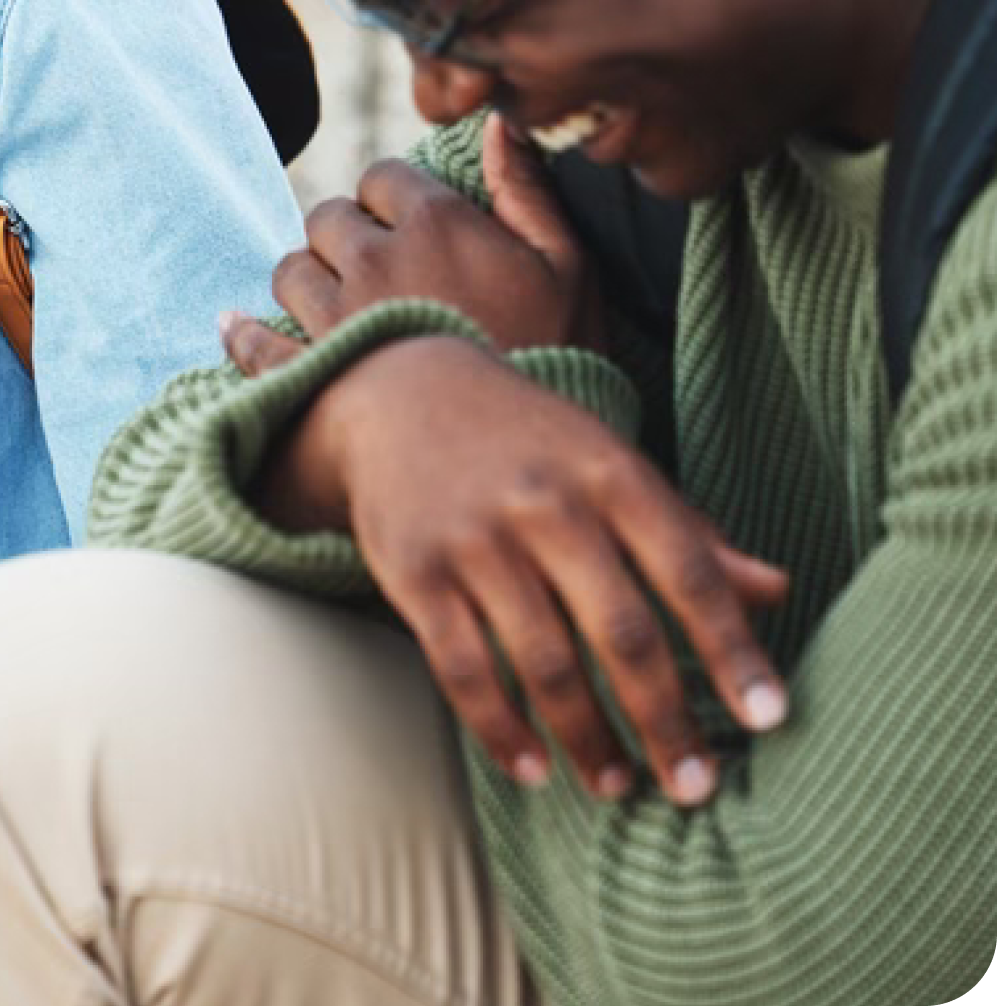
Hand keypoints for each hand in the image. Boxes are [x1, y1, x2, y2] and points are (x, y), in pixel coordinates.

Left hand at [240, 119, 598, 361]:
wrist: (521, 462)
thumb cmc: (557, 360)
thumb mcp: (568, 270)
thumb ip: (527, 192)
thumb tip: (499, 123)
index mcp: (437, 224)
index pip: (383, 176)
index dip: (394, 199)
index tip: (410, 227)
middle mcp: (375, 258)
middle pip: (329, 218)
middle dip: (348, 236)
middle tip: (375, 270)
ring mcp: (335, 316)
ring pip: (291, 270)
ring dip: (308, 281)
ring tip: (334, 305)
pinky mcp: (308, 373)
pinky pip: (256, 342)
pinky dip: (243, 334)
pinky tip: (236, 327)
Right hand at [254, 336, 788, 806]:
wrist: (401, 392)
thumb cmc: (530, 442)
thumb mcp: (611, 464)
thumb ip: (689, 531)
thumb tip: (778, 592)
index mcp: (609, 474)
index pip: (687, 570)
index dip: (731, 648)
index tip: (767, 718)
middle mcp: (546, 505)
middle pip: (620, 632)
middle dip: (664, 721)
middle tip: (695, 788)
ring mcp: (475, 539)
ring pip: (544, 664)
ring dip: (587, 739)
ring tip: (616, 785)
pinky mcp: (414, 570)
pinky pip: (463, 670)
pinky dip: (501, 730)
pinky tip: (533, 769)